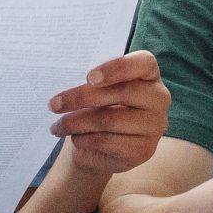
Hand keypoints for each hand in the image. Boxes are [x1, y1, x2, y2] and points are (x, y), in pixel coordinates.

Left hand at [49, 51, 170, 177]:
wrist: (101, 147)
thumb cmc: (99, 109)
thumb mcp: (96, 91)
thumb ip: (92, 83)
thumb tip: (68, 88)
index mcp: (149, 75)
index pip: (144, 63)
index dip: (118, 68)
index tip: (90, 77)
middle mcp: (158, 99)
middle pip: (123, 92)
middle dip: (82, 97)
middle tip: (54, 104)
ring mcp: (154, 126)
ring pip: (111, 120)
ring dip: (76, 122)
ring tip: (58, 126)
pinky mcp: (144, 150)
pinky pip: (109, 142)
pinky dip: (85, 139)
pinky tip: (75, 138)